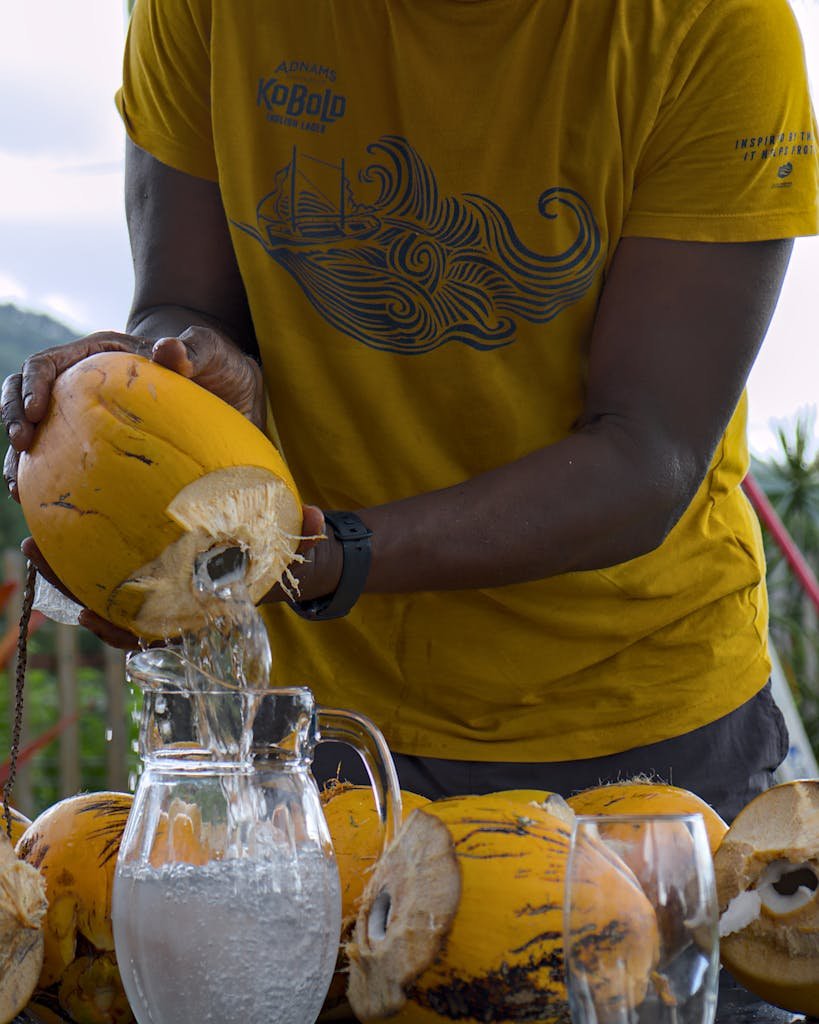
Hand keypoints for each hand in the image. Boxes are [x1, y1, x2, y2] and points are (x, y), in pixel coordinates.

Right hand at [1, 325, 263, 500]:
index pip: (49, 363)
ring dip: (19, 458)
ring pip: (37, 434)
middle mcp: (84, 385)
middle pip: (26, 395)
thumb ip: (193, 350)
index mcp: (101, 355)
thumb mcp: (211, 353)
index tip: (34, 410)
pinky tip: (45, 510)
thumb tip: (168, 348)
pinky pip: (63, 464)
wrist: (231, 389)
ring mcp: (87, 417)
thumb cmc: (218, 365)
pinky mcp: (98, 447)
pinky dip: (48, 483)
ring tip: (17, 489)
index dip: (33, 383)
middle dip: (13, 417)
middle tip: (21, 445)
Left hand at [21, 506, 326, 650]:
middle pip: (110, 609)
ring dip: (66, 568)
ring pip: (104, 588)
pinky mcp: (159, 567)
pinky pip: (117, 565)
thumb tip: (317, 515)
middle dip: (70, 588)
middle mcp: (174, 606)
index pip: (156, 630)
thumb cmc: (284, 558)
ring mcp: (162, 589)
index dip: (119, 628)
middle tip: (34, 550)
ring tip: (32, 537)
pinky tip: (70, 520)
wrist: (283, 558)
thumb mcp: (296, 549)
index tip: (88, 614)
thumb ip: (306, 532)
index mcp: (202, 611)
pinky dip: (91, 549)